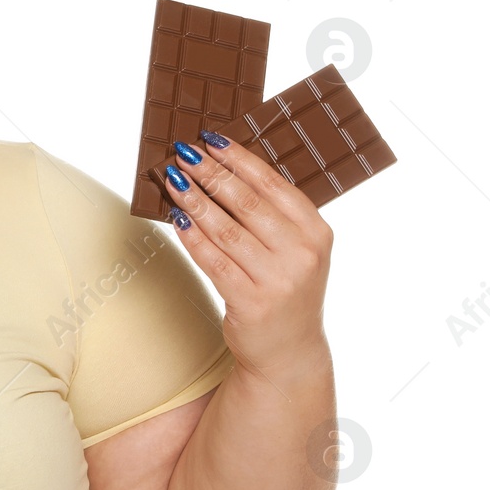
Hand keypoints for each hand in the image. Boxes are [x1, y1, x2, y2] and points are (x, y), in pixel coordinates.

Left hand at [159, 133, 332, 379]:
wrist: (289, 350)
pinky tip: (176, 219)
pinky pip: (213, 260)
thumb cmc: (286, 290)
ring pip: (226, 229)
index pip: (273, 184)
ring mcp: (278, 279)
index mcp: (317, 231)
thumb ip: (273, 215)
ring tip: (172, 180)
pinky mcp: (250, 301)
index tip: (209, 139)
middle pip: (247, 202)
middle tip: (182, 153)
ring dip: (194, 201)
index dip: (238, 159)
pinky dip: (191, 237)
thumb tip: (224, 170)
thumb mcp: (296, 249)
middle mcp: (302, 253)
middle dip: (210, 174)